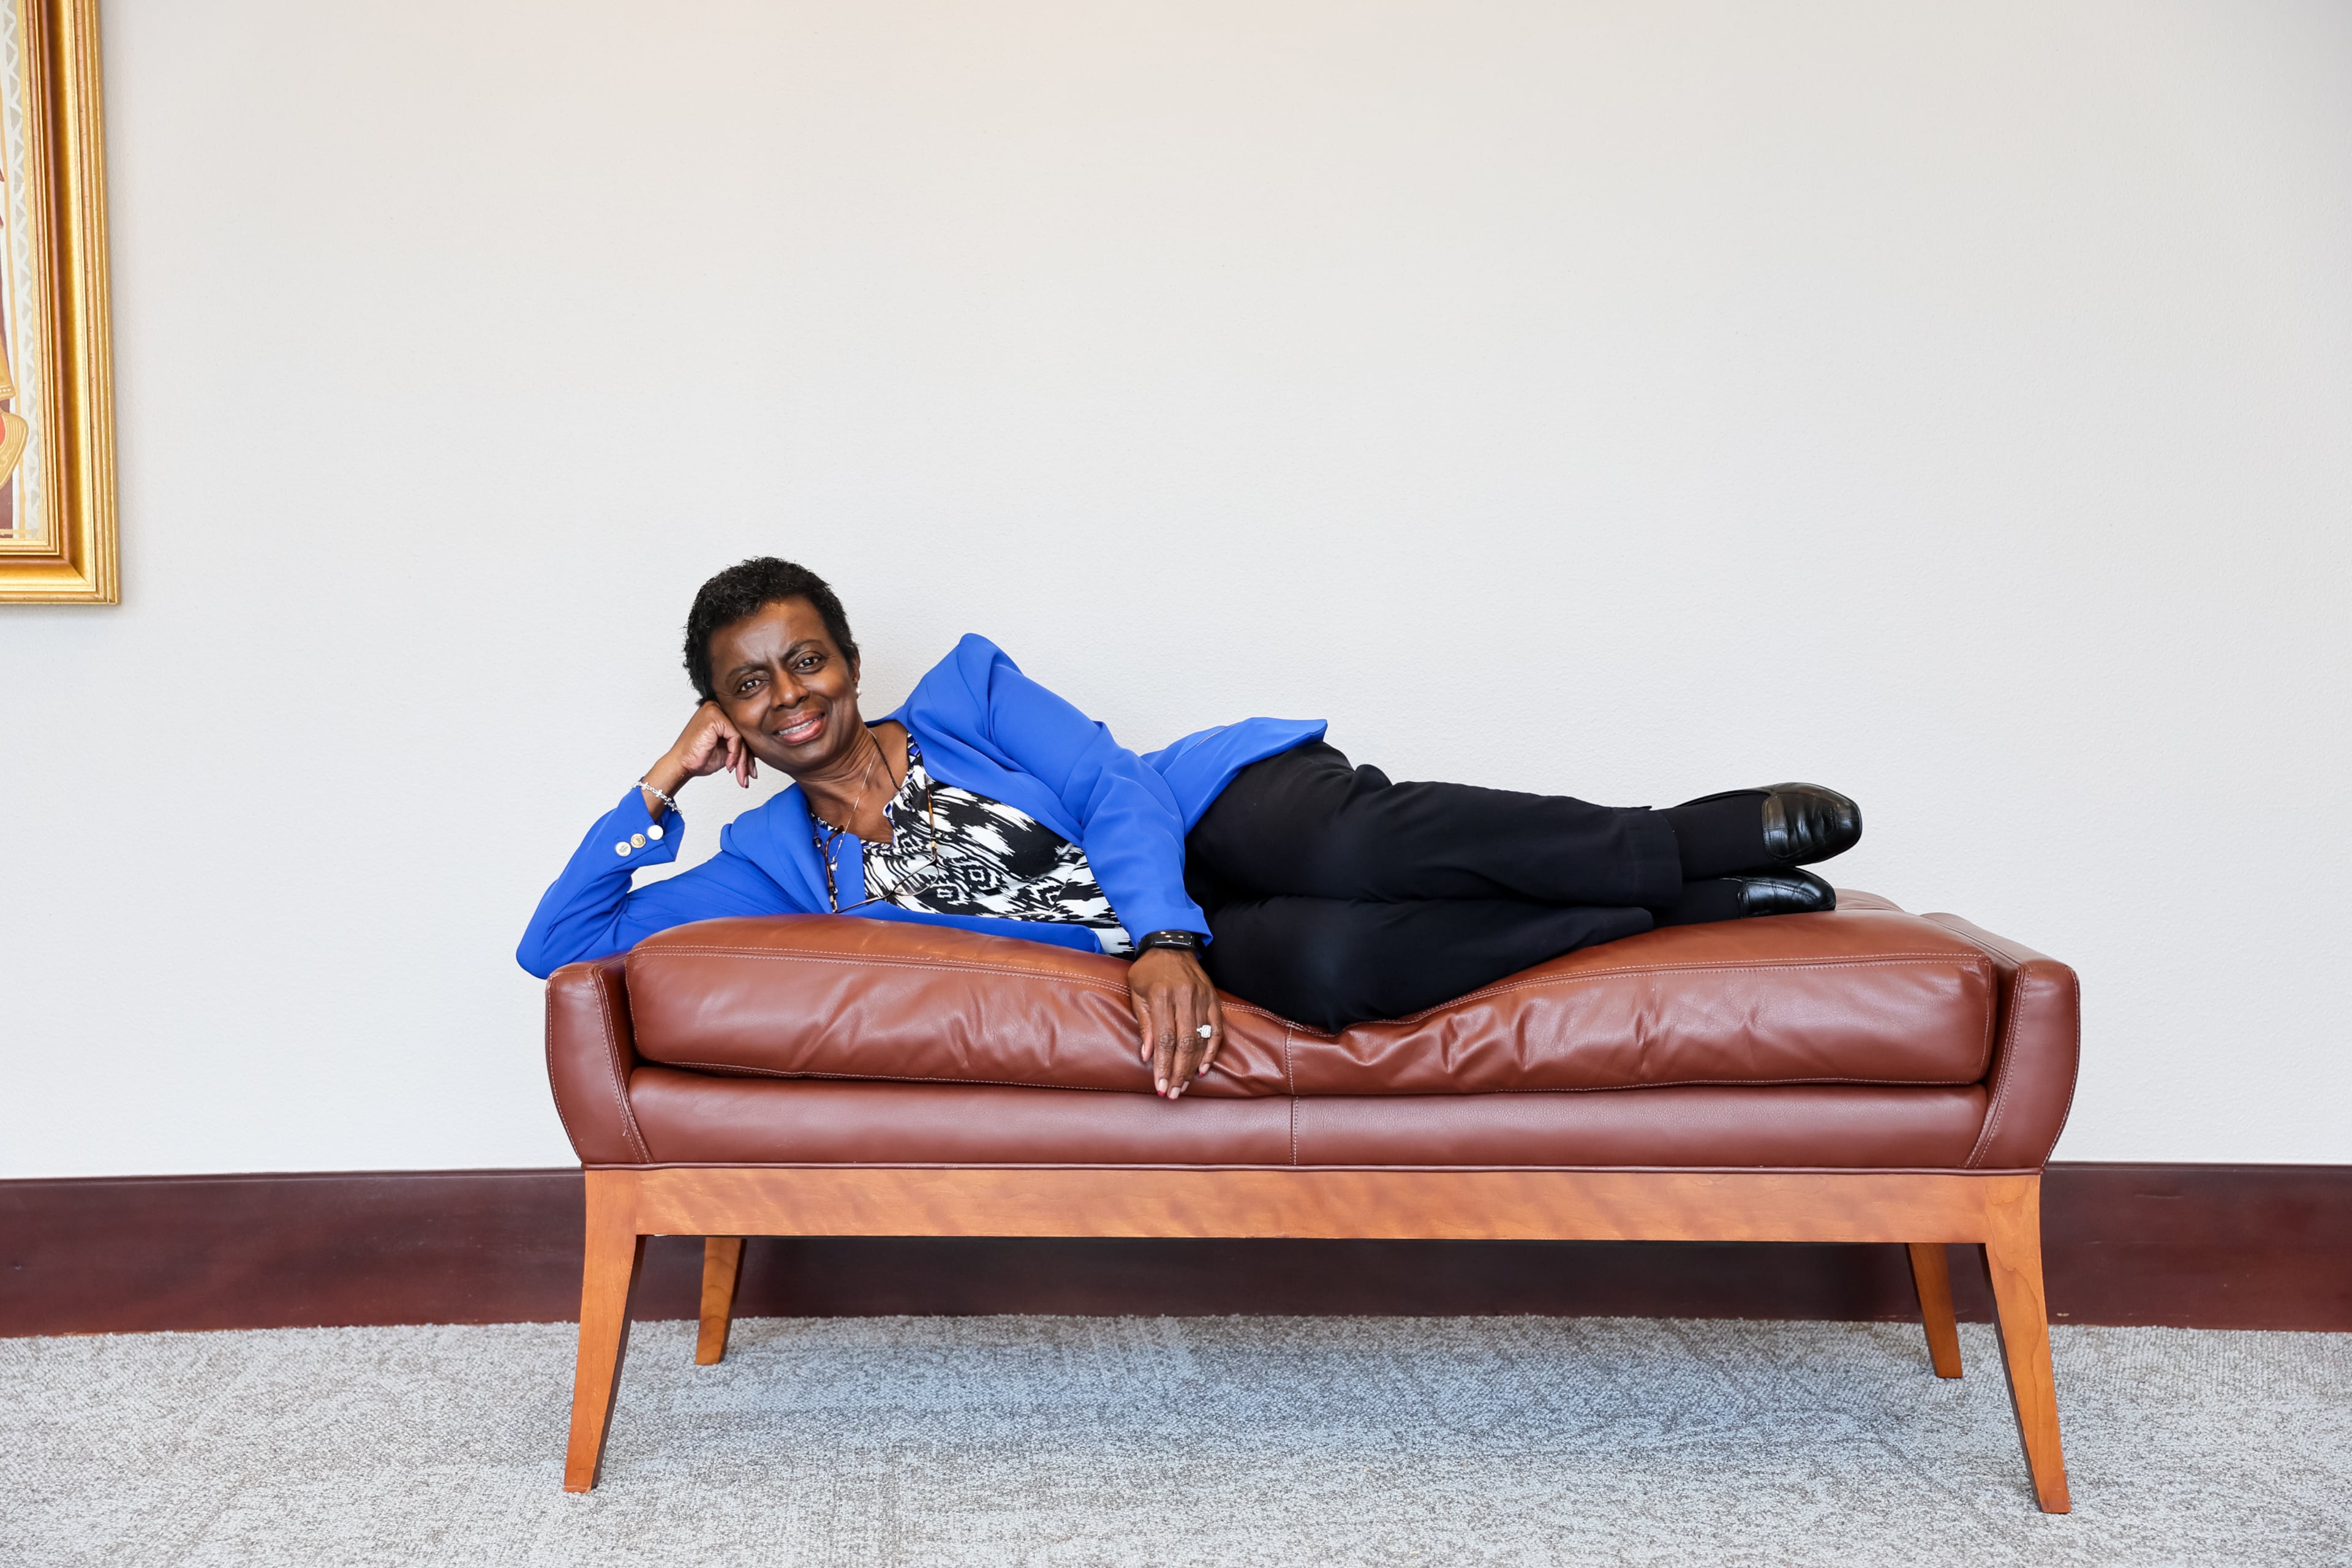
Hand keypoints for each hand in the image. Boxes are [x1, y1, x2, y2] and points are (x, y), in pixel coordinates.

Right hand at [643, 702, 753, 813]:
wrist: (682, 765)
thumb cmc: (698, 758)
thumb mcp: (726, 750)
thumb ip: (740, 744)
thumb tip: (761, 747)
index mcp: (719, 713)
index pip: (742, 731)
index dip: (748, 753)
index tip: (751, 770)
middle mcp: (717, 707)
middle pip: (743, 733)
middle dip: (747, 759)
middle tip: (748, 776)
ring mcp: (715, 710)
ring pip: (741, 737)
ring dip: (742, 760)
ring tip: (740, 775)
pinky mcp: (714, 717)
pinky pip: (735, 737)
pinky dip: (735, 754)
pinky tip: (729, 765)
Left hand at [1128, 946, 1222, 1098]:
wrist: (1170, 944)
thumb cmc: (1148, 970)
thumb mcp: (1137, 993)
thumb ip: (1144, 1024)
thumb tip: (1147, 1055)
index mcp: (1161, 995)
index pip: (1164, 1038)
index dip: (1163, 1065)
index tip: (1160, 1085)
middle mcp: (1184, 997)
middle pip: (1184, 1043)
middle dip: (1178, 1071)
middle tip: (1173, 1092)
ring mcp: (1202, 998)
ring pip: (1201, 1039)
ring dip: (1192, 1066)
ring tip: (1184, 1085)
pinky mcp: (1214, 999)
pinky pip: (1217, 1029)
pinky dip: (1211, 1051)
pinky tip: (1203, 1068)